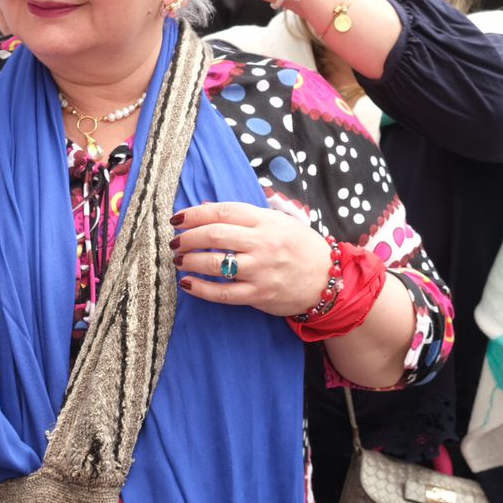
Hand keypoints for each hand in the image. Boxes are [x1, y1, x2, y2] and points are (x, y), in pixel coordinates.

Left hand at [171, 201, 331, 316]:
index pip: (223, 212)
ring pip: (216, 264)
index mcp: (266, 221)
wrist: (327, 279)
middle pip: (215, 235)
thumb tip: (205, 208)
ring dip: (191, 261)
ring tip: (178, 260)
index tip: (177, 218)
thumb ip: (245, 216)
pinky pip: (224, 293)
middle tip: (175, 241)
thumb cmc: (299, 246)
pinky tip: (187, 284)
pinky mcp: (260, 295)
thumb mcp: (278, 221)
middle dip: (188, 237)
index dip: (195, 214)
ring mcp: (261, 270)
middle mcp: (263, 244)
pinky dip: (202, 289)